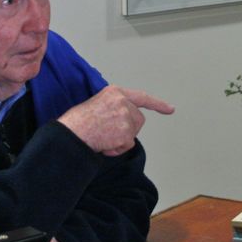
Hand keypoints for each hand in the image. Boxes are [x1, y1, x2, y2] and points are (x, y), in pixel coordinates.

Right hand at [57, 86, 174, 155]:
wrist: (71, 133)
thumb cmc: (78, 122)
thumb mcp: (97, 104)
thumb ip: (114, 107)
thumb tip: (123, 119)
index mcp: (115, 92)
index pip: (141, 97)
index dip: (157, 104)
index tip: (170, 109)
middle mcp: (123, 101)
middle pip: (138, 120)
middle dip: (127, 129)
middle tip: (107, 133)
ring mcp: (126, 115)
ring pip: (133, 133)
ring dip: (120, 140)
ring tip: (103, 137)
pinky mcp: (126, 131)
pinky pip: (127, 145)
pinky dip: (117, 149)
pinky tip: (104, 144)